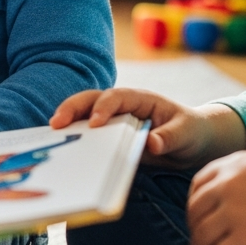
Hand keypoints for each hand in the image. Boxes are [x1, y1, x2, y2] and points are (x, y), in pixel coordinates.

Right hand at [50, 88, 245, 169]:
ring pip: (84, 113)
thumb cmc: (191, 132)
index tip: (93, 124)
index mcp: (140, 99)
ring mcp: (113, 118)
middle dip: (72, 108)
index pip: (116, 97)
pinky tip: (62, 147)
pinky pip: (88, 132)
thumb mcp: (186, 134)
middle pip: (90, 99)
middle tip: (56, 124)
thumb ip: (169, 138)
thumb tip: (151, 144)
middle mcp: (122, 105)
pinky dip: (74, 135)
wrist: (194, 140)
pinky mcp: (109, 134)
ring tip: (51, 135)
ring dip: (68, 120)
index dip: (103, 108)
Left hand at [188, 151, 245, 244]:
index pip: (198, 185)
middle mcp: (229, 184)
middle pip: (195, 211)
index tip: (199, 219)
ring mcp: (236, 211)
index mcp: (233, 165)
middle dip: (195, 230)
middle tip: (200, 243)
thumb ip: (242, 180)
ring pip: (201, 236)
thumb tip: (224, 204)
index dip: (194, 205)